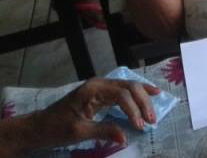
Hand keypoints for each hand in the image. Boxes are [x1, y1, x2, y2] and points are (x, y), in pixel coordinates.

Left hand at [38, 78, 159, 146]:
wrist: (38, 127)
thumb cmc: (55, 129)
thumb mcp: (79, 132)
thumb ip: (103, 131)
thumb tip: (125, 137)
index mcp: (93, 89)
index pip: (122, 95)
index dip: (134, 110)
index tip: (140, 127)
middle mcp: (99, 84)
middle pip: (129, 87)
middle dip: (143, 103)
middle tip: (152, 120)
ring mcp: (101, 88)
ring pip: (129, 88)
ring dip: (143, 99)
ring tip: (153, 112)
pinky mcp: (101, 94)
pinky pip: (124, 92)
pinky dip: (137, 96)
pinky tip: (150, 95)